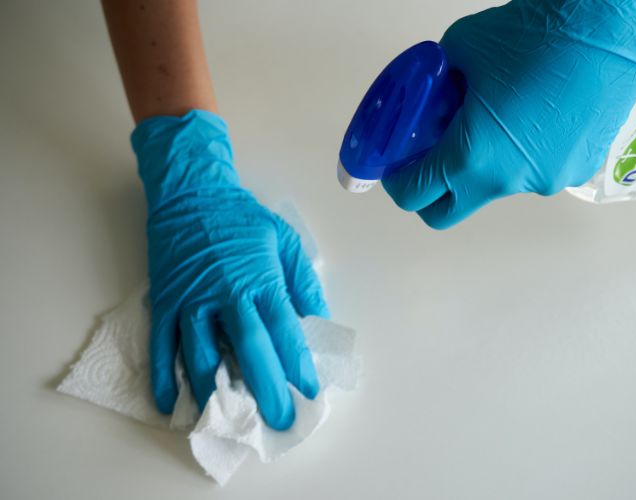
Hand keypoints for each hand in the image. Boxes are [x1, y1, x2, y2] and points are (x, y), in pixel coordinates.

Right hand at [132, 110, 327, 429]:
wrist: (191, 192)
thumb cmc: (242, 218)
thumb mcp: (285, 240)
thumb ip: (303, 282)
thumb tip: (318, 321)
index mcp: (259, 279)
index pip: (283, 331)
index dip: (297, 365)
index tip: (310, 392)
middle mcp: (225, 294)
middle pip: (248, 351)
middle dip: (266, 390)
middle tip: (278, 421)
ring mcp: (190, 300)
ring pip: (202, 355)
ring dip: (217, 392)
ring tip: (231, 421)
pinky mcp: (164, 301)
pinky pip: (161, 345)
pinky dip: (163, 377)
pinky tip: (171, 403)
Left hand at [383, 0, 635, 228]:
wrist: (610, 28)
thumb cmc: (532, 35)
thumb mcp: (461, 49)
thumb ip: (437, 83)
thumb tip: (435, 93)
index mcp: (472, 156)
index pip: (415, 194)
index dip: (397, 181)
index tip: (396, 167)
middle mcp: (507, 181)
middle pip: (447, 213)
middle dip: (431, 193)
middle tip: (430, 159)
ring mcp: (545, 181)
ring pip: (495, 187)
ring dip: (483, 165)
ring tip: (498, 118)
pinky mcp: (577, 171)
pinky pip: (534, 172)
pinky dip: (522, 155)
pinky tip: (536, 117)